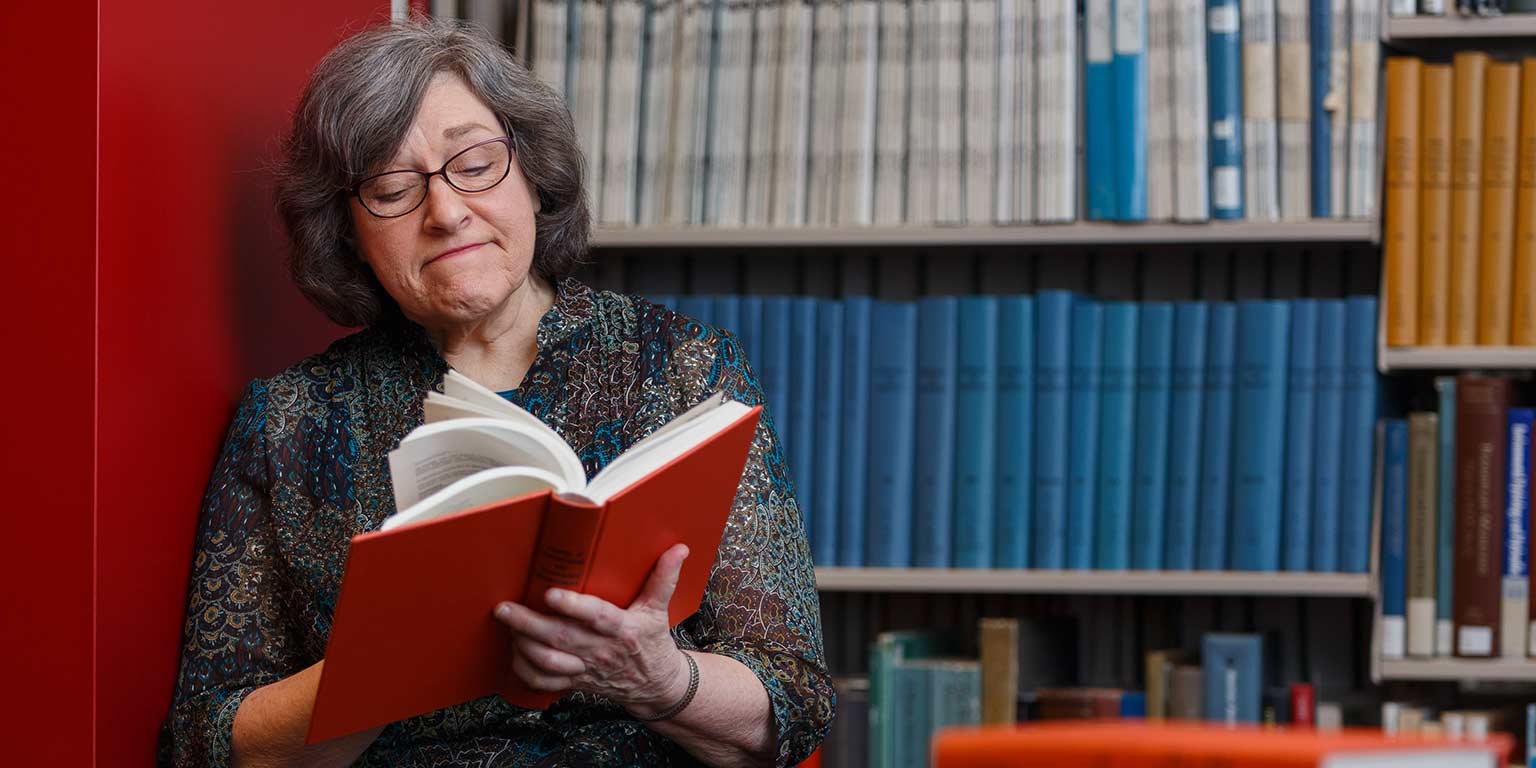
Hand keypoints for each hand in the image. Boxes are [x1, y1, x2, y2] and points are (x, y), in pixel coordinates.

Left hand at [493, 544, 692, 717]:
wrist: (655, 685)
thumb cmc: (653, 643)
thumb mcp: (659, 610)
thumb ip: (664, 578)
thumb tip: (678, 549)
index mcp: (622, 630)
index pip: (596, 617)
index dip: (573, 607)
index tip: (551, 593)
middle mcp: (600, 651)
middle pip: (560, 638)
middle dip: (528, 624)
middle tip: (504, 608)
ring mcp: (585, 669)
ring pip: (548, 662)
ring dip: (523, 645)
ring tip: (507, 624)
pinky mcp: (575, 682)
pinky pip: (544, 683)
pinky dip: (524, 670)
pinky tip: (514, 651)